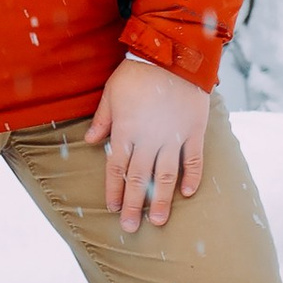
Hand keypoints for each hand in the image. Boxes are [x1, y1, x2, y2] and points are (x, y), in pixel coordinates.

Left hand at [85, 52, 209, 233]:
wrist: (173, 54)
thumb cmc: (137, 73)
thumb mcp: (111, 93)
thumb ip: (102, 119)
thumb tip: (89, 140)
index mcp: (126, 130)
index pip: (116, 168)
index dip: (114, 190)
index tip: (113, 208)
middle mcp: (148, 139)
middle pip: (139, 178)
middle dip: (134, 204)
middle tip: (131, 228)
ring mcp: (173, 137)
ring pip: (166, 176)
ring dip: (162, 200)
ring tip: (159, 221)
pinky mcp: (194, 131)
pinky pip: (194, 159)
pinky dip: (192, 177)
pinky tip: (188, 193)